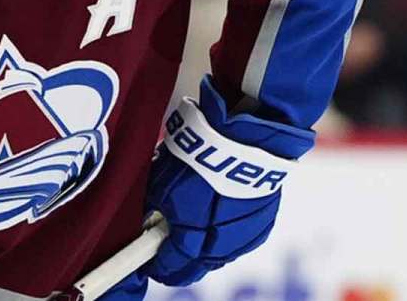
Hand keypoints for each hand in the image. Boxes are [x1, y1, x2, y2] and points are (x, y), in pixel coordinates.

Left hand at [144, 77, 314, 285]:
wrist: (244, 139)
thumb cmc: (198, 158)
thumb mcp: (161, 183)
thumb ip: (152, 210)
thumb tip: (144, 220)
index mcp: (192, 241)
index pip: (170, 268)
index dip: (157, 266)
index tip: (148, 262)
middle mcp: (221, 247)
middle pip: (197, 268)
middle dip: (180, 262)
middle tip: (167, 250)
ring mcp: (245, 237)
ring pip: (220, 256)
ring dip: (206, 248)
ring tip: (193, 231)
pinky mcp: (263, 224)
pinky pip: (240, 239)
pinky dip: (227, 233)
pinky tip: (219, 219)